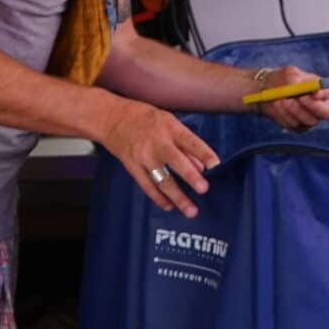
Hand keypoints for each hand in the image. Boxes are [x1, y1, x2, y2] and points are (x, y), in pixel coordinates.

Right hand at [99, 98, 220, 216]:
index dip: (204, 153)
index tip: (215, 164)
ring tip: (190, 210)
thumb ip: (186, 144)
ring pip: (161, 179)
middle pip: (175, 161)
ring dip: (177, 196)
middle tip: (203, 189)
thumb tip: (202, 166)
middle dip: (190, 176)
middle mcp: (157, 143)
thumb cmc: (146, 119)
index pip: (190, 141)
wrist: (113, 118)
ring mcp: (143, 156)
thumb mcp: (170, 122)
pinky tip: (170, 206)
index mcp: (170, 128)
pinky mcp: (132, 166)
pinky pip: (146, 185)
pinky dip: (158, 198)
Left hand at [253, 65, 328, 133]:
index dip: (324, 94)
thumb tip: (303, 87)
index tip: (314, 92)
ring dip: (295, 110)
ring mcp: (310, 118)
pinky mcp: (298, 127)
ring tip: (281, 99)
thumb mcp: (288, 74)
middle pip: (325, 112)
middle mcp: (320, 106)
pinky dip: (285, 116)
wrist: (267, 91)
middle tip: (299, 99)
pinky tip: (277, 105)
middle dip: (313, 107)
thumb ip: (296, 79)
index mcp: (322, 90)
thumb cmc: (282, 79)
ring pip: (309, 120)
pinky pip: (295, 125)